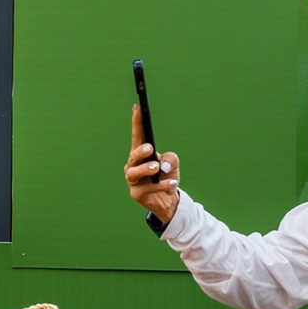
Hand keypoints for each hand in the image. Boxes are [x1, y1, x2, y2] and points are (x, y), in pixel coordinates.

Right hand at [125, 105, 180, 223]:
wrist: (168, 200)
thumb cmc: (167, 177)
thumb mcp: (173, 164)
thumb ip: (171, 159)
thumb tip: (162, 165)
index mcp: (140, 154)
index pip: (137, 136)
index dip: (137, 122)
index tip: (137, 108)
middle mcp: (133, 165)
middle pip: (133, 155)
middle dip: (140, 151)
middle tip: (149, 148)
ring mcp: (133, 180)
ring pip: (134, 173)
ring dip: (145, 169)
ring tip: (155, 167)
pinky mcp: (137, 194)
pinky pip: (148, 189)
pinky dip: (162, 185)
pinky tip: (172, 182)